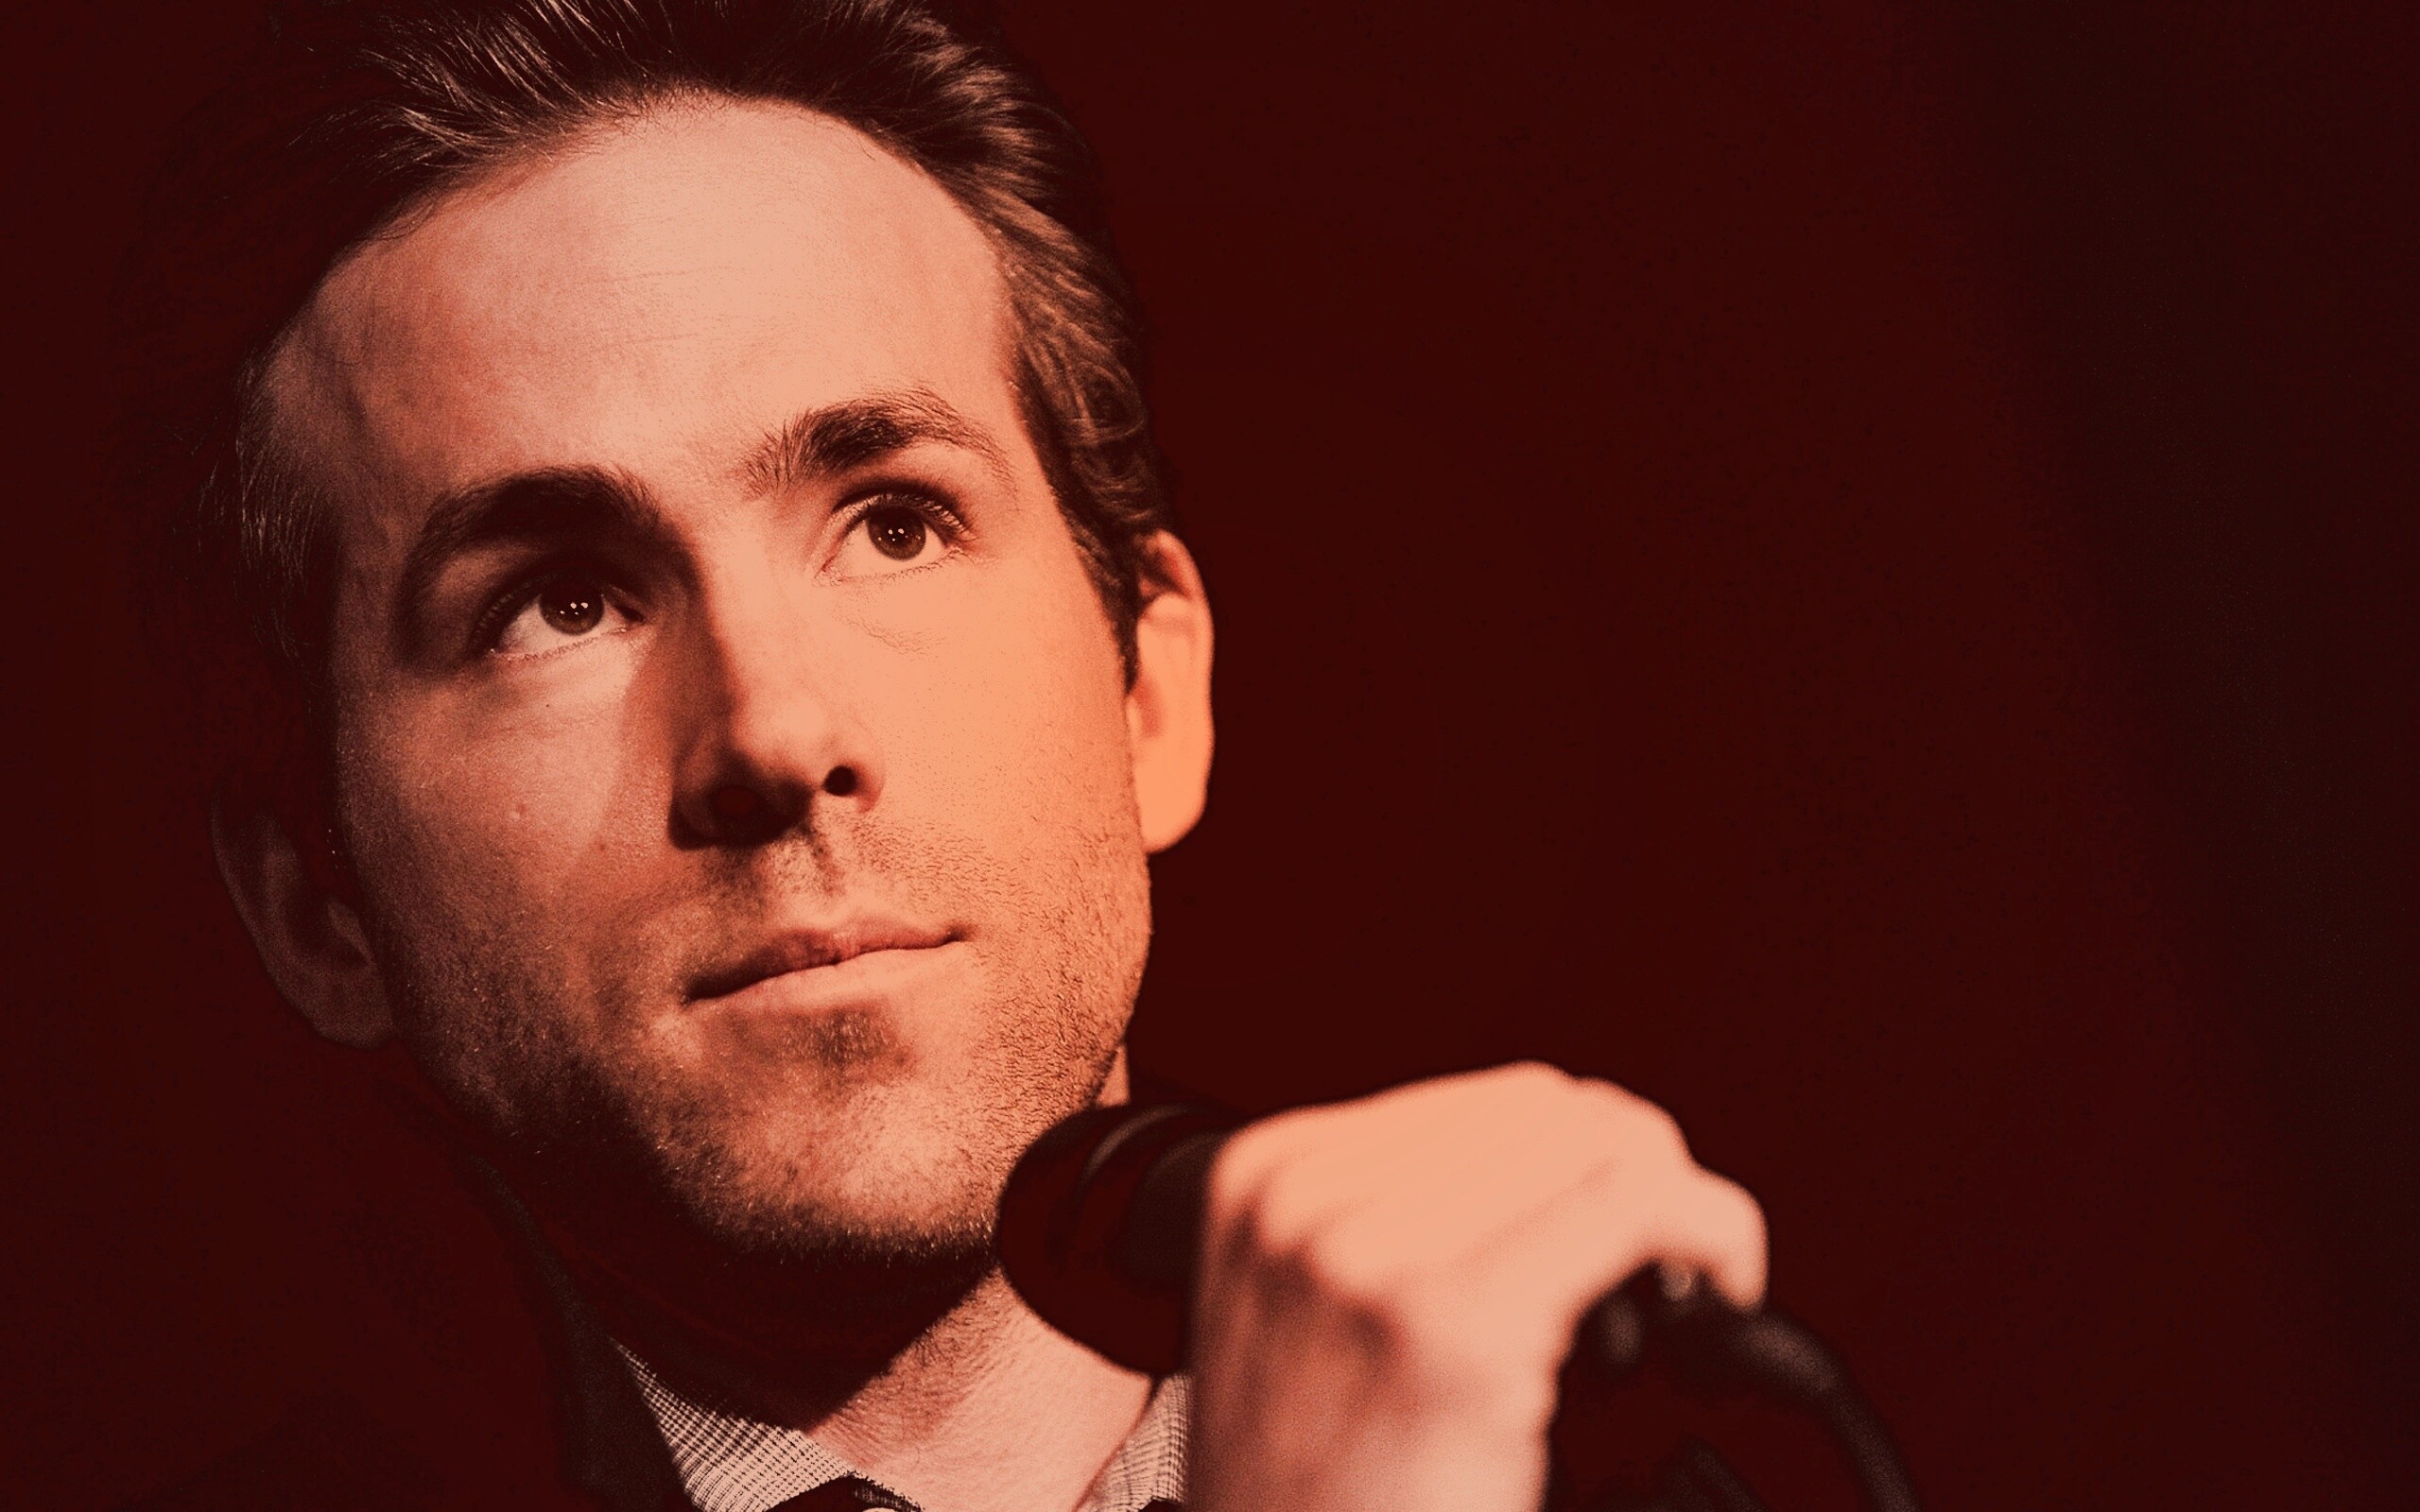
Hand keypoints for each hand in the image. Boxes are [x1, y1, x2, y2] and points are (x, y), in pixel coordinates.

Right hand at [1186, 1062, 1765, 1511]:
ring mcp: (1366, 1256)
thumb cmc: (1326, 1501)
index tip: (1625, 1241)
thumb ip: (1407, 1222)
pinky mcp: (1451, 1326)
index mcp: (1270, 1175)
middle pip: (1556, 1115)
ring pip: (1603, 1146)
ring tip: (1679, 1303)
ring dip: (1678, 1213)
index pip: (1502, 1101)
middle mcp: (1306, 1198)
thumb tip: (1576, 1154)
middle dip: (1639, 1186)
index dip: (1594, 1168)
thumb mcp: (1324, 1323)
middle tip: (1664, 1284)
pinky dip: (1715, 1230)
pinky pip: (1637, 1209)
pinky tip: (1725, 1292)